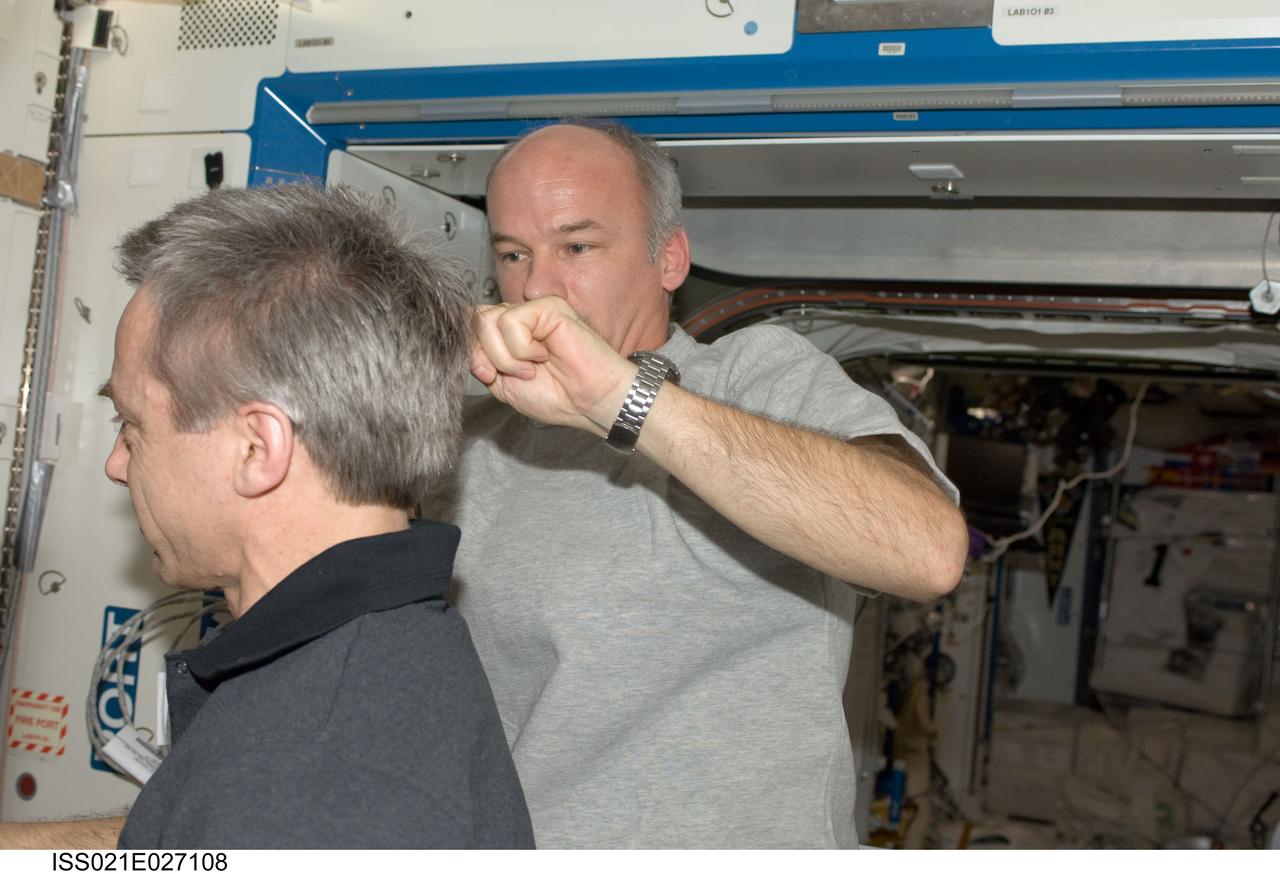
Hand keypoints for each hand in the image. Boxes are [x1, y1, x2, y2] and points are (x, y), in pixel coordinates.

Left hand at [470, 299, 634, 433]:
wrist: (589, 403)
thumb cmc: (556, 396)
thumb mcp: (501, 382)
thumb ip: (478, 357)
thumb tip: (457, 332)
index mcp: (506, 334)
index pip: (468, 326)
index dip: (470, 352)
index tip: (488, 376)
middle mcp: (517, 318)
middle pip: (474, 322)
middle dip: (488, 357)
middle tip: (518, 375)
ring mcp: (532, 310)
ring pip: (489, 322)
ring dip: (507, 357)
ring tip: (534, 368)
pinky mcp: (546, 306)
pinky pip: (511, 322)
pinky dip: (523, 349)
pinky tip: (546, 355)